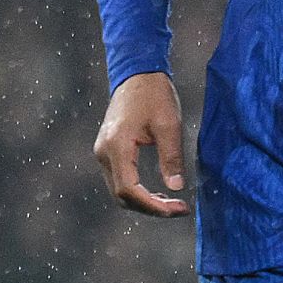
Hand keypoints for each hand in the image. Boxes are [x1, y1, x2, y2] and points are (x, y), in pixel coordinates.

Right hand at [94, 73, 188, 217]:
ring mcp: (103, 152)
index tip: (178, 208)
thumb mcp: (169, 125)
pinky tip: (158, 193)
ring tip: (172, 204)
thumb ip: (171, 157)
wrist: (137, 74)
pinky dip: (138, 192)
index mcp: (116, 146)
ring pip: (119, 192)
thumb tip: (176, 187)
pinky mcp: (107, 151)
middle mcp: (103, 153)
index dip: (153, 205)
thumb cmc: (154, 95)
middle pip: (122, 196)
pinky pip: (120, 181)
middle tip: (179, 209)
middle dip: (150, 208)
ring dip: (144, 202)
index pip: (129, 190)